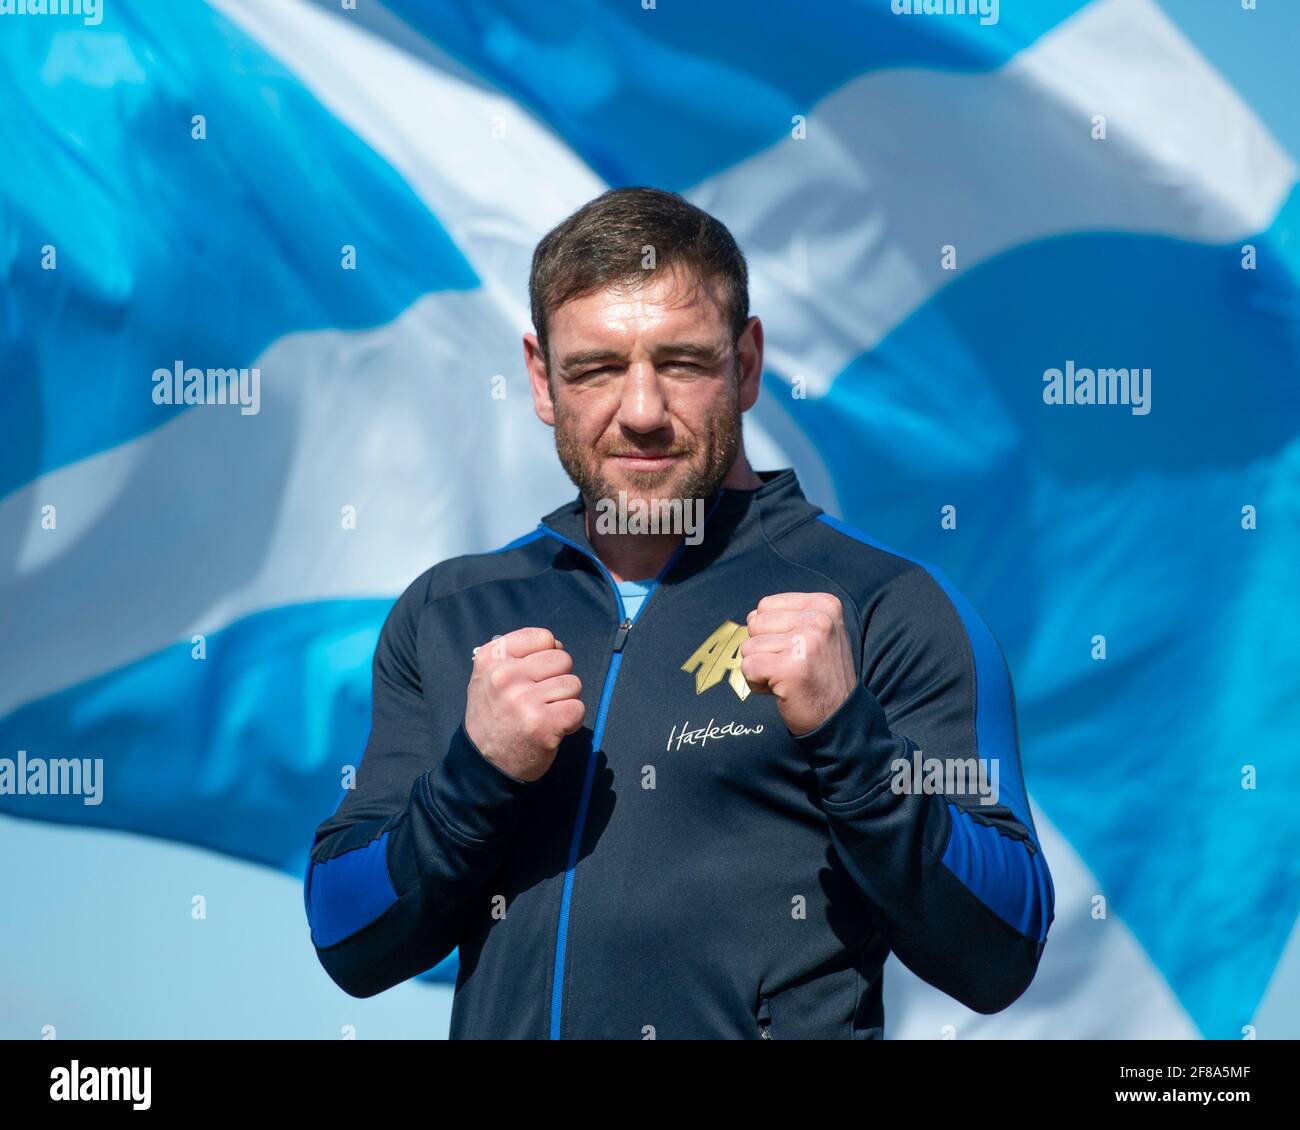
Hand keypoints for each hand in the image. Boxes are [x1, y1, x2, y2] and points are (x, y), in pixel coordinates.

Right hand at [465, 627, 584, 780]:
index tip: (534, 676)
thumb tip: (556, 644)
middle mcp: (505, 676)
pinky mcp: (543, 724)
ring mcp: (523, 700)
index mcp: (491, 658)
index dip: (547, 656)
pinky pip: (578, 709)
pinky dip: (572, 722)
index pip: (543, 637)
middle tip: (539, 700)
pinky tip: (552, 728)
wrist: (484, 765)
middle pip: (562, 659)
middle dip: (558, 679)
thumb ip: (516, 656)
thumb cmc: (494, 717)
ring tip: (543, 715)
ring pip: (573, 684)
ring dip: (565, 701)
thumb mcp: (488, 677)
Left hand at [740, 593, 856, 735]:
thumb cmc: (819, 676)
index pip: (766, 605)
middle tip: (790, 667)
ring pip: (748, 646)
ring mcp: (805, 642)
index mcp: (825, 606)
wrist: (839, 718)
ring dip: (760, 668)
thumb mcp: (816, 634)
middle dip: (763, 649)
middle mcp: (819, 620)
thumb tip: (751, 617)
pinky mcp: (789, 668)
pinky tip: (781, 689)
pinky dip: (757, 683)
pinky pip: (748, 667)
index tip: (796, 651)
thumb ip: (786, 618)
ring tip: (787, 678)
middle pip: (754, 623)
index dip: (771, 632)